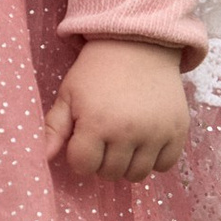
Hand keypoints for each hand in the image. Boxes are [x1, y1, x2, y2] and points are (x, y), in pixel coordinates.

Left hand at [43, 37, 190, 180]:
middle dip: (102, 160)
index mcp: (96, 124)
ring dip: (127, 164)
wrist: (138, 45)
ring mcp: (156, 133)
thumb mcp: (68, 94)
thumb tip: (42, 158)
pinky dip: (154, 159)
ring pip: (137, 175)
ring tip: (124, 141)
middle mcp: (128, 132)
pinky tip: (145, 142)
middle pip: (110, 174)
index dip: (79, 155)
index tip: (83, 138)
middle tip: (104, 138)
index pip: (83, 167)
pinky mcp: (178, 131)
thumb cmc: (96, 71)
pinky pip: (165, 165)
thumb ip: (54, 128)